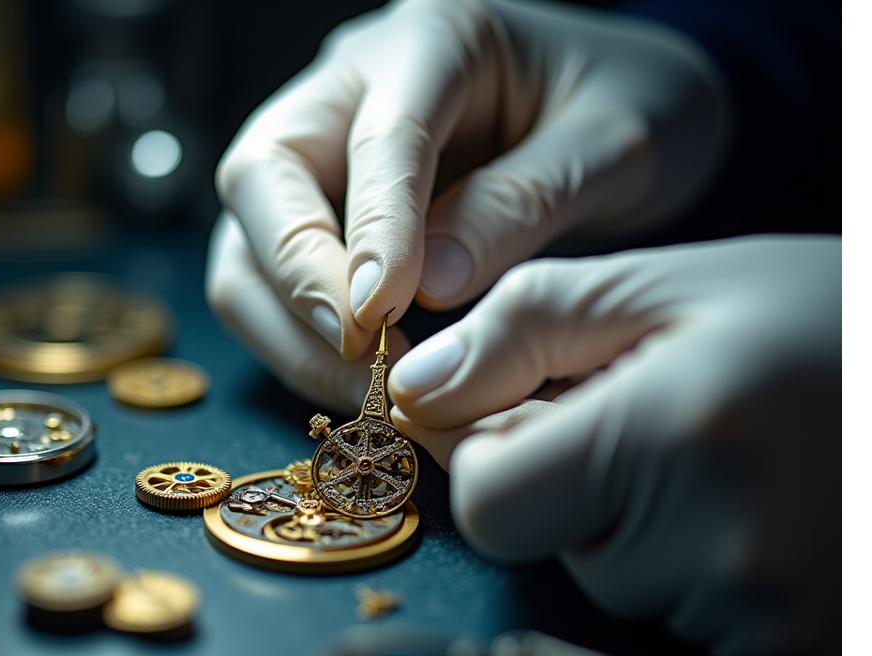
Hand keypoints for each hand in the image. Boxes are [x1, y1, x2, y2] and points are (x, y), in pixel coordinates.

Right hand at [208, 0, 727, 408]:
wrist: (621, 108)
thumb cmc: (627, 110)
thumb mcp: (613, 144)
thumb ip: (525, 202)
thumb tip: (430, 286)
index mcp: (435, 40)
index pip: (378, 136)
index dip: (371, 231)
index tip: (377, 318)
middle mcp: (354, 87)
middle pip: (263, 175)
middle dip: (297, 280)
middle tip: (364, 366)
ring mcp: (330, 149)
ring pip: (250, 238)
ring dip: (290, 328)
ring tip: (369, 394)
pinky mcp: (327, 209)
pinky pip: (276, 279)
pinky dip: (304, 342)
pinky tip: (363, 382)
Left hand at [388, 236, 840, 655]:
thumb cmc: (825, 319)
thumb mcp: (670, 287)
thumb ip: (524, 329)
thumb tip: (414, 389)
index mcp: (670, 433)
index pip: (490, 500)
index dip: (497, 454)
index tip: (541, 412)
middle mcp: (720, 545)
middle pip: (555, 540)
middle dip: (581, 483)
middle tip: (669, 420)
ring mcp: (768, 617)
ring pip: (623, 580)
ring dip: (648, 523)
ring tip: (735, 456)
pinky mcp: (797, 654)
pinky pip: (690, 617)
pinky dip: (701, 566)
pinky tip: (766, 504)